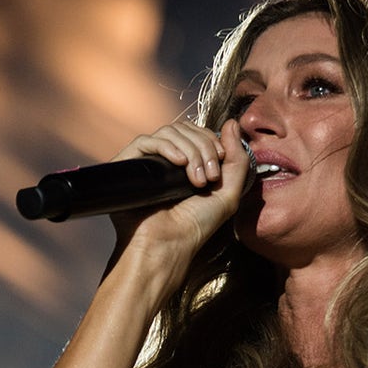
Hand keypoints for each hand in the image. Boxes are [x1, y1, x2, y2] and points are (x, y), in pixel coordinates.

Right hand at [109, 119, 248, 259]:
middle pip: (186, 129)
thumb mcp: (228, 192)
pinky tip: (178, 164)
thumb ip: (237, 157)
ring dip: (190, 151)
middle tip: (210, 177)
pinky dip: (167, 147)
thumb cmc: (196, 225)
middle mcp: (166, 160)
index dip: (212, 141)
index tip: (220, 164)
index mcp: (187, 164)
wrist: (169, 244)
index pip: (198, 133)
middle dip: (204, 148)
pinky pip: (146, 141)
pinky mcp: (129, 165)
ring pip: (169, 132)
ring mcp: (148, 162)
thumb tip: (232, 122)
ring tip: (196, 180)